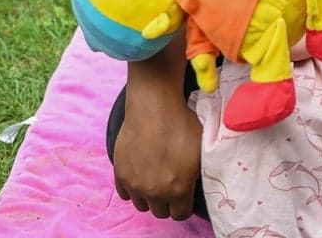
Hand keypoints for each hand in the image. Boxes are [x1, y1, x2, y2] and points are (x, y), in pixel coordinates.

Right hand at [113, 94, 201, 220]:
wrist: (154, 107)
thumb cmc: (182, 124)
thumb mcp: (201, 150)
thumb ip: (196, 174)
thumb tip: (194, 183)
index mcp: (179, 189)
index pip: (180, 214)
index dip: (184, 205)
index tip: (184, 195)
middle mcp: (155, 192)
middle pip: (160, 212)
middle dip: (166, 201)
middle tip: (169, 184)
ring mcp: (135, 184)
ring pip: (142, 204)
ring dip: (148, 196)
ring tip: (154, 178)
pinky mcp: (120, 173)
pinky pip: (125, 193)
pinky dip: (132, 187)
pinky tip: (140, 174)